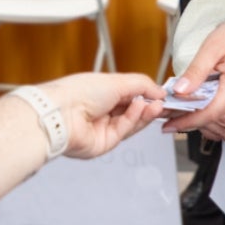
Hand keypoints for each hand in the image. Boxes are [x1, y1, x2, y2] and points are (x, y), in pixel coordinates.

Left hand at [43, 72, 166, 158]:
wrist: (62, 113)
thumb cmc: (80, 91)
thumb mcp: (117, 81)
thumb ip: (142, 85)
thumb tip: (159, 90)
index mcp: (102, 93)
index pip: (130, 95)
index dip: (146, 95)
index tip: (162, 94)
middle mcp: (102, 111)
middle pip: (133, 111)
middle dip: (148, 105)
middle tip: (162, 102)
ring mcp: (103, 128)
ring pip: (131, 123)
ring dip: (144, 113)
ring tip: (156, 105)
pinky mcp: (104, 143)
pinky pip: (123, 131)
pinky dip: (133, 119)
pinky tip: (138, 107)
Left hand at [161, 8, 224, 164]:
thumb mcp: (213, 47)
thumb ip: (196, 71)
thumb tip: (179, 90)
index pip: (209, 113)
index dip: (187, 122)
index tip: (168, 126)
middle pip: (210, 115)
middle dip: (185, 117)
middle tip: (162, 115)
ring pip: (215, 110)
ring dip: (194, 110)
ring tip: (171, 107)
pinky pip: (220, 103)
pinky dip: (204, 103)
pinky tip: (190, 98)